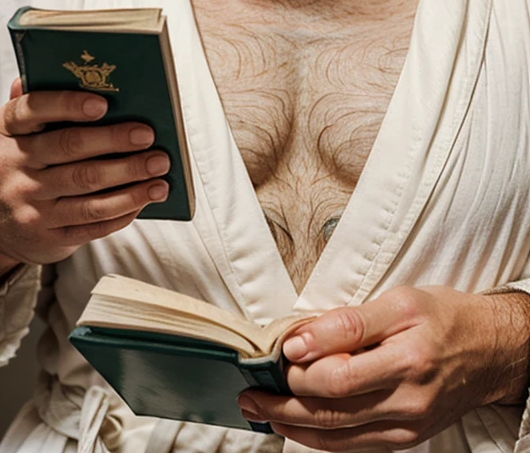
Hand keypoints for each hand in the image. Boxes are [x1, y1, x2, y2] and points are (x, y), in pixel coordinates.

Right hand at [0, 79, 169, 292]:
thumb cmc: (18, 160)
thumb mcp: (15, 128)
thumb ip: (38, 100)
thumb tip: (72, 73)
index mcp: (5, 129)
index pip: (34, 109)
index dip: (69, 104)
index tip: (104, 103)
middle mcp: (11, 166)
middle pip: (70, 150)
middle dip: (115, 141)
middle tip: (148, 136)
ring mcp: (28, 205)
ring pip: (86, 191)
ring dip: (130, 181)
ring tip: (160, 171)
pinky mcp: (46, 236)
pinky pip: (91, 224)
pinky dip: (123, 210)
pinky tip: (144, 198)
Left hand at [238, 285, 529, 449]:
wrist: (489, 353)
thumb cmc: (441, 318)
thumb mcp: (401, 300)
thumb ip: (351, 320)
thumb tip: (301, 338)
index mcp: (408, 353)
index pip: (343, 366)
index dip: (304, 360)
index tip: (279, 350)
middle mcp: (409, 395)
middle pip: (334, 406)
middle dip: (284, 401)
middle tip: (252, 390)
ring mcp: (407, 424)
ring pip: (338, 432)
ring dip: (292, 423)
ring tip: (260, 410)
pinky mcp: (405, 440)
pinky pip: (353, 445)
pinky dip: (318, 438)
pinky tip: (293, 425)